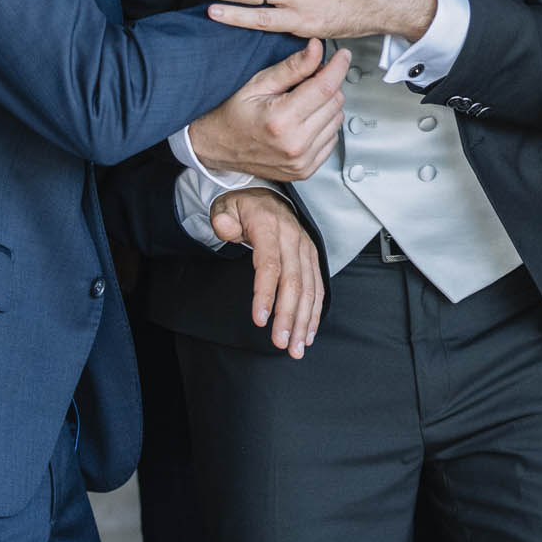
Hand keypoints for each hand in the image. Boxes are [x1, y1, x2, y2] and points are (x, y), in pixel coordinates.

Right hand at [188, 39, 347, 178]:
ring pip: (337, 120)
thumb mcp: (258, 83)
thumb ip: (292, 67)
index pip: (325, 87)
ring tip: (302, 102)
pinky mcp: (305, 170)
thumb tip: (316, 49)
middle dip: (327, 84)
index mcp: (281, 120)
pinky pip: (332, 139)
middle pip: (335, 102)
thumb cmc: (232, 114)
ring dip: (327, 105)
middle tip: (309, 79)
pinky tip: (305, 120)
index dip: (337, 67)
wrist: (217, 147)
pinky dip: (325, 125)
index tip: (342, 56)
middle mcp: (294, 144)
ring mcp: (301, 161)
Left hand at [210, 187, 323, 357]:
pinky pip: (318, 286)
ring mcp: (306, 248)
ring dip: (304, 320)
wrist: (265, 195)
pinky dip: (315, 311)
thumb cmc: (244, 207)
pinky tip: (309, 332)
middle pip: (294, 282)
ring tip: (297, 347)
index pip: (270, 265)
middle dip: (288, 316)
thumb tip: (224, 227)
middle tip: (281, 343)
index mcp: (270, 228)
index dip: (266, 294)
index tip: (260, 320)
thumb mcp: (226, 207)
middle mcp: (293, 239)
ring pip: (309, 288)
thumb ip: (224, 220)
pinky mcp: (312, 257)